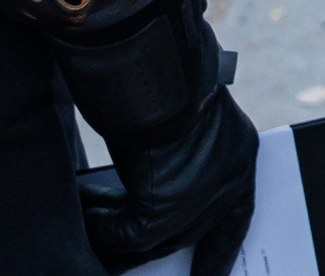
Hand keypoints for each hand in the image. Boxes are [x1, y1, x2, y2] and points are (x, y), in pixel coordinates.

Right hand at [58, 0, 257, 275]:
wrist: (155, 69)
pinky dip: (102, 225)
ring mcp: (201, 196)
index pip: (240, 216)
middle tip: (119, 254)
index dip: (221, 249)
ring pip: (154, 239)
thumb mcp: (185, 123)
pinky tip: (83, 209)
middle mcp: (229, 179)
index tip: (208, 273)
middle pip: (190, 233)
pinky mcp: (167, 206)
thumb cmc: (166, 80)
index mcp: (241, 155)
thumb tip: (153, 192)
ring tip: (88, 220)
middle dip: (153, 244)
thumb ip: (181, 160)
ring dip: (115, 231)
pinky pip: (127, 234)